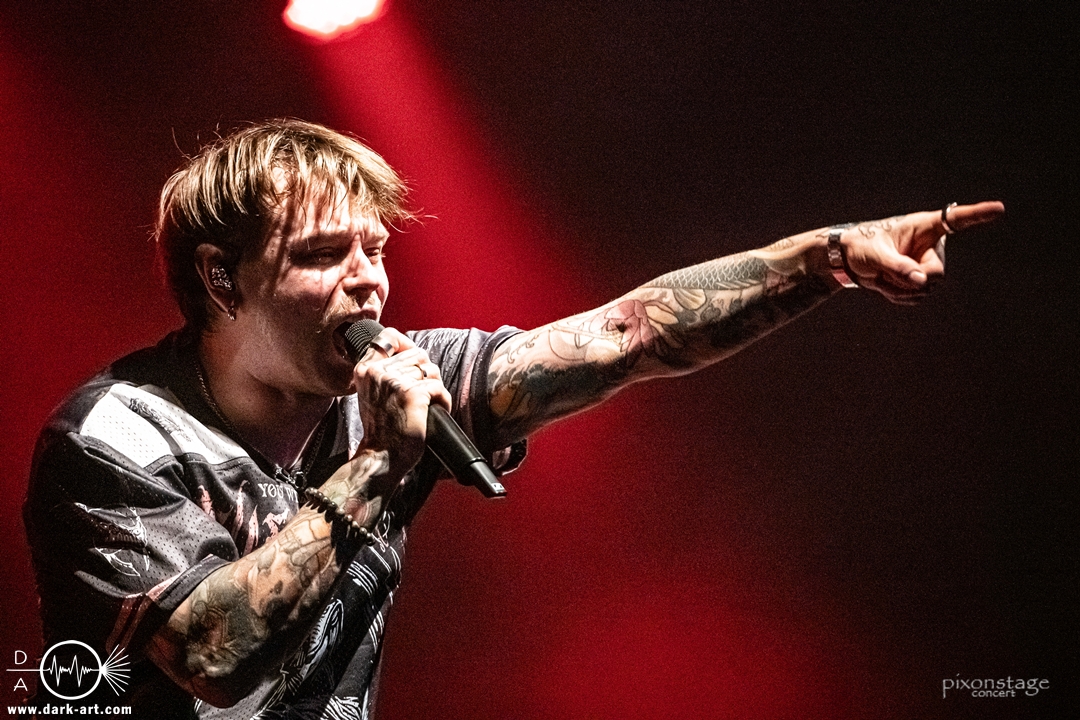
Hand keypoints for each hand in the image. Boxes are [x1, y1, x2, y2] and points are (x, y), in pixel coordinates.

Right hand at [351, 328, 450, 480]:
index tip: (414, 366)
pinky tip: (432, 414)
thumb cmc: (383, 429)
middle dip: (427, 375)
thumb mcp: (374, 394)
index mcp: (366, 369)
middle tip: (421, 398)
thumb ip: (386, 372)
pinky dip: (442, 402)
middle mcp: (377, 372)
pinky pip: (439, 389)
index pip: (389, 336)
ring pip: (432, 371)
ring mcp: (394, 382)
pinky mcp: (411, 395)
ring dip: (435, 390)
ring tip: (425, 408)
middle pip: (419, 354)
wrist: (381, 458)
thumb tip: (413, 352)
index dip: (408, 346)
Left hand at [840, 201, 1003, 303]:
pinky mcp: (919, 281)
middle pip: (937, 274)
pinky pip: (917, 298)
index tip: (999, 209)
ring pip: (926, 289)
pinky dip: (899, 297)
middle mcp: (930, 246)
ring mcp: (926, 264)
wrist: (849, 260)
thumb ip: (898, 267)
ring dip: (901, 290)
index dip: (978, 214)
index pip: (954, 220)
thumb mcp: (876, 256)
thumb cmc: (861, 246)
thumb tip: (922, 281)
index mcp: (923, 227)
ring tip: (883, 276)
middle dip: (911, 280)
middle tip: (886, 273)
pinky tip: (886, 285)